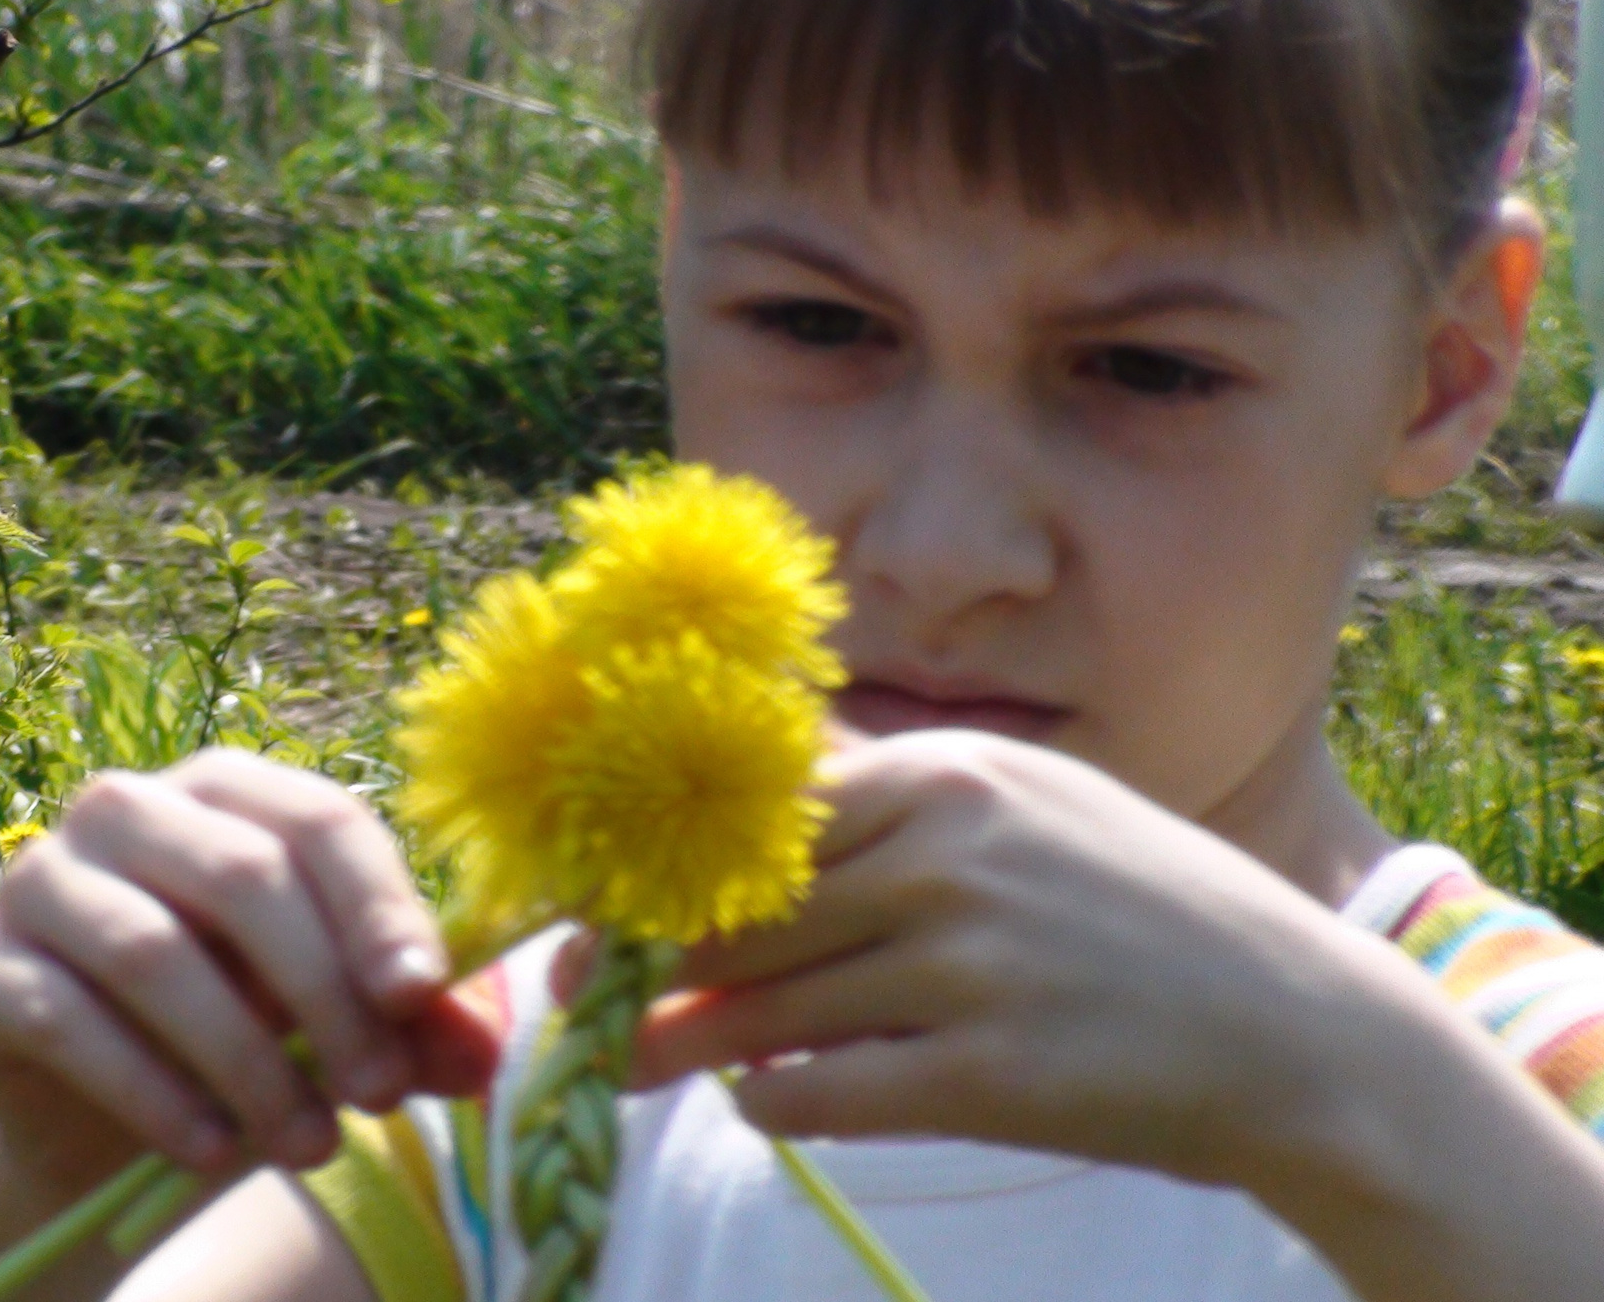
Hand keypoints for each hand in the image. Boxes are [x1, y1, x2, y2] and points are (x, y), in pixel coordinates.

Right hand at [0, 748, 498, 1197]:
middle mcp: (122, 808)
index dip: (377, 907)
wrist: (102, 1130)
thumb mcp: (333, 1030)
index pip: (318, 821)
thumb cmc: (239, 1044)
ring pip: (152, 951)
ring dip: (245, 1060)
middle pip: (241, 877)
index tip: (421, 997)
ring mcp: (37, 878)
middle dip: (323, 994)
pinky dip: (152, 1093)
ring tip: (310, 1146)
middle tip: (379, 1098)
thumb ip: (408, 1028)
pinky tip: (212, 1151)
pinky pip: (67, 1020)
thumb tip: (480, 1052)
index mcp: (224, 791)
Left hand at [626, 728, 1420, 1188]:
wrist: (1303, 1036)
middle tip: (573, 982)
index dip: (655, 854)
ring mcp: (968, 964)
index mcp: (949, 775)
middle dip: (636, 953)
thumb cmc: (1146, 915)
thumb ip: (897, 796)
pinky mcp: (989, 1074)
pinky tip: (759, 1101)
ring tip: (623, 1055)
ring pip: (756, 1006)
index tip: (592, 888)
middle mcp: (949, 855)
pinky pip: (816, 1091)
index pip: (753, 808)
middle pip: (735, 910)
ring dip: (678, 1040)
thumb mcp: (1028, 807)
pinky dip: (767, 1101)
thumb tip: (755, 780)